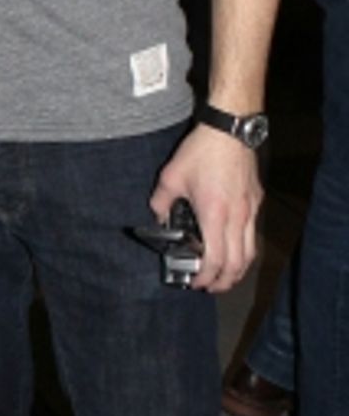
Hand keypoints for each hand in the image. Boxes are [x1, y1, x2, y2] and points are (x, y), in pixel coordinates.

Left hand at [149, 124, 261, 292]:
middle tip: (211, 287)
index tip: (196, 283)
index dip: (206, 277)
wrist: (231, 128)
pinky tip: (231, 247)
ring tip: (224, 275)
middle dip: (224, 282)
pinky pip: (252, 234)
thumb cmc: (203, 151)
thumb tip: (159, 216)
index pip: (215, 260)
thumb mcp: (171, 176)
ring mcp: (250, 210)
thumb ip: (161, 201)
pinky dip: (243, 249)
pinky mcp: (255, 201)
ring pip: (249, 252)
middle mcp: (237, 217)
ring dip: (237, 269)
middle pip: (237, 264)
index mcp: (214, 215)